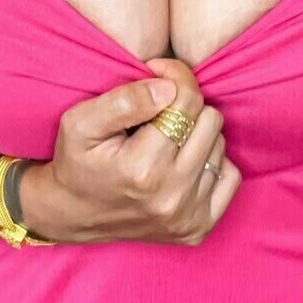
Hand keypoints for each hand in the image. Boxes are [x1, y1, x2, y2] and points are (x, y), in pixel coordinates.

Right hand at [20, 58, 241, 245]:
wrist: (72, 215)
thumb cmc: (76, 162)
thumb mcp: (80, 122)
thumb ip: (124, 100)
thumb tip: (169, 88)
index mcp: (142, 168)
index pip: (186, 101)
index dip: (174, 76)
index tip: (157, 73)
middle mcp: (171, 196)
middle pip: (210, 121)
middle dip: (185, 106)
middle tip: (159, 110)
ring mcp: (188, 216)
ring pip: (220, 145)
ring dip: (196, 134)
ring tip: (165, 139)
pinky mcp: (198, 229)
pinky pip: (230, 177)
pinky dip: (211, 162)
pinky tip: (183, 162)